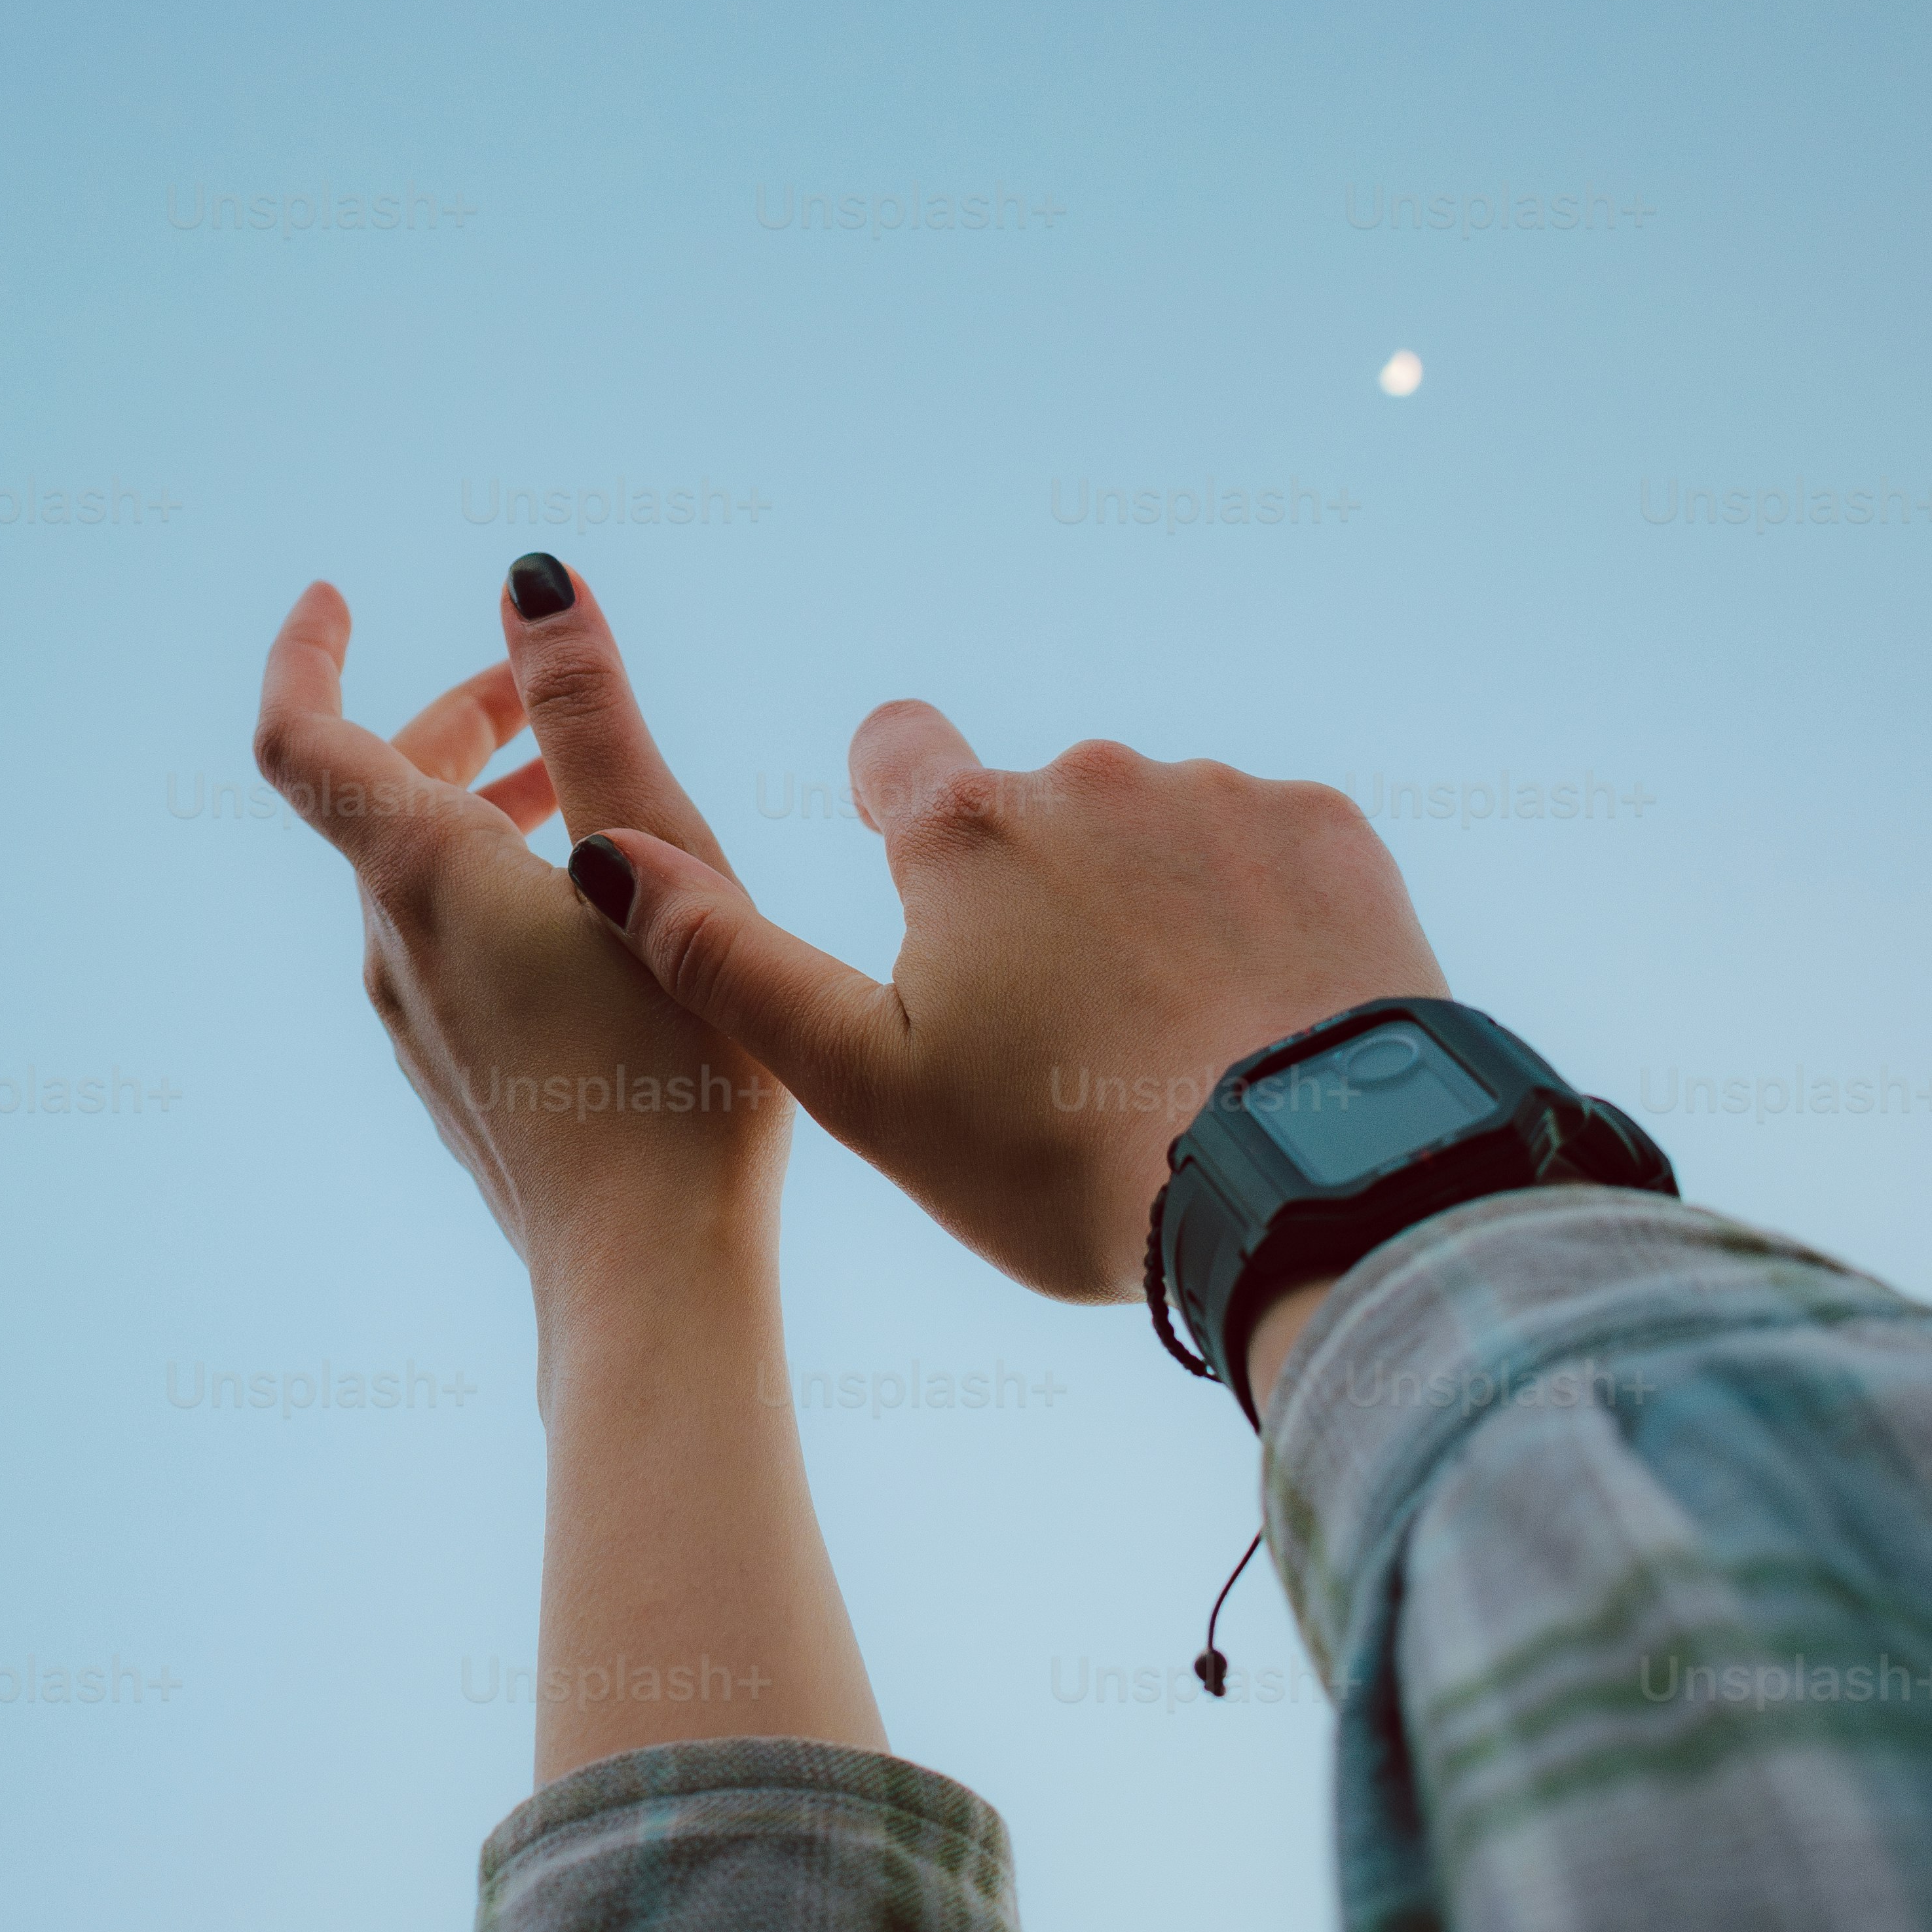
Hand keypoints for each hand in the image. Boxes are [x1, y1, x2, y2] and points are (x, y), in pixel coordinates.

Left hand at [254, 565, 879, 1783]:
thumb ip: (588, 712)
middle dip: (452, 723)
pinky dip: (501, 890)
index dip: (302, 652)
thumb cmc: (669, 1065)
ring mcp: (418, 1027)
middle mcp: (392, 950)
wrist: (649, 1276)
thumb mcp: (652, 854)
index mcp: (419, 880)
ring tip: (587, 795)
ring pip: (419, 881)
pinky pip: (452, 952)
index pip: (299, 737)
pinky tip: (599, 919)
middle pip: (377, 800)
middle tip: (541, 689)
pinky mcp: (460, 1083)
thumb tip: (529, 583)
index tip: (335, 593)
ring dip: (487, 809)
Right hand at [560, 709, 1446, 1303]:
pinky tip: (1265, 1017)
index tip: (932, 902)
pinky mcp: (1332, 832)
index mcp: (965, 831)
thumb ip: (727, 962)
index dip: (895, 812)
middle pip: (1037, 809)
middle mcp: (1090, 775)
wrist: (1304, 1186)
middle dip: (1042, 894)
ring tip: (1176, 1044)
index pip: (895, 745)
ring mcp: (1220, 795)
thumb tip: (599, 858)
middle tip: (1070, 1037)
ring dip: (1155, 908)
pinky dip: (1260, 920)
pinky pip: (1273, 853)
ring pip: (1158, 833)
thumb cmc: (1063, 1159)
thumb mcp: (866, 1087)